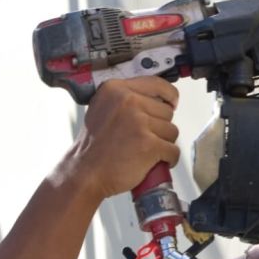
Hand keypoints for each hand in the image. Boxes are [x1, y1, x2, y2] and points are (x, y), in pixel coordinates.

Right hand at [67, 78, 180, 199]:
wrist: (85, 174)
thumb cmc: (92, 149)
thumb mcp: (101, 109)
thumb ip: (124, 100)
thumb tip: (153, 100)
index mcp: (115, 90)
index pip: (157, 84)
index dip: (169, 96)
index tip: (172, 102)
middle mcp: (128, 101)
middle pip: (166, 111)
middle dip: (160, 127)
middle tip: (144, 138)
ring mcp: (139, 122)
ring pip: (172, 131)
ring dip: (163, 144)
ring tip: (145, 151)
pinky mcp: (149, 144)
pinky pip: (173, 150)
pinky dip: (169, 159)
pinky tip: (156, 162)